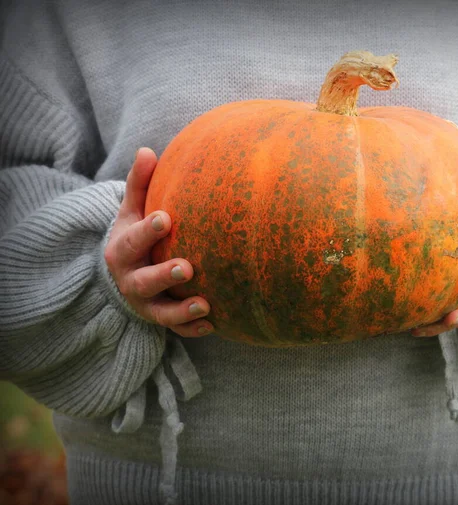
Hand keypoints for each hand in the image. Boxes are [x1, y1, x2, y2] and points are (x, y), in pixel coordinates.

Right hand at [104, 147, 213, 336]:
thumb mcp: (132, 210)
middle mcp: (130, 280)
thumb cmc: (136, 234)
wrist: (125, 272)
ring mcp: (145, 303)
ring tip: (205, 304)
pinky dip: (192, 329)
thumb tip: (148, 150)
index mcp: (122, 250)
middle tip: (187, 267)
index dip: (147, 231)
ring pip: (160, 312)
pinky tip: (213, 324)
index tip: (166, 219)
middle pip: (143, 281)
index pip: (132, 240)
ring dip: (181, 311)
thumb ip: (140, 184)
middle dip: (163, 275)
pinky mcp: (159, 318)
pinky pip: (175, 330)